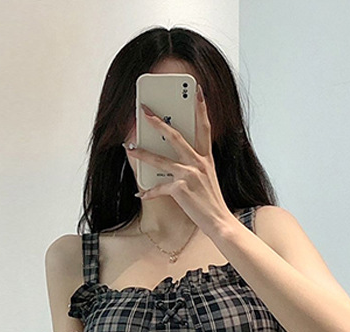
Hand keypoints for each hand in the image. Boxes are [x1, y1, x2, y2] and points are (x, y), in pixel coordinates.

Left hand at [126, 86, 232, 237]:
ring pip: (161, 159)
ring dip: (142, 153)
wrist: (219, 222)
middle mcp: (199, 163)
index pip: (204, 127)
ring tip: (129, 148)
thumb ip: (195, 165)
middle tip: (144, 111)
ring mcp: (190, 175)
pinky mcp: (181, 189)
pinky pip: (159, 187)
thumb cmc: (211, 202)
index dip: (201, 108)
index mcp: (206, 158)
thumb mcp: (207, 178)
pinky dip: (149, 192)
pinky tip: (140, 194)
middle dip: (158, 122)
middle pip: (175, 136)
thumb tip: (174, 159)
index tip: (197, 90)